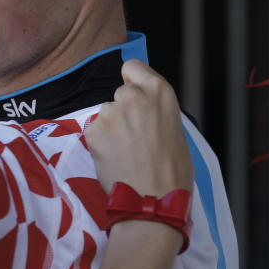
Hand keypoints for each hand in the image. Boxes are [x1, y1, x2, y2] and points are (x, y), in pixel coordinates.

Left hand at [83, 59, 192, 196]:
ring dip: (112, 128)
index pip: (132, 66)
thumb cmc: (173, 171)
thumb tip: (143, 106)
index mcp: (159, 92)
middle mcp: (132, 96)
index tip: (135, 93)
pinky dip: (101, 143)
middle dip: (124, 109)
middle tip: (136, 135)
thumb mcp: (175, 129)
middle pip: (120, 92)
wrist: (153, 201)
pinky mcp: (93, 131)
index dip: (133, 80)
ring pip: (106, 114)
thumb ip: (155, 110)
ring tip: (127, 152)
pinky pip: (95, 131)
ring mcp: (110, 113)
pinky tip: (115, 159)